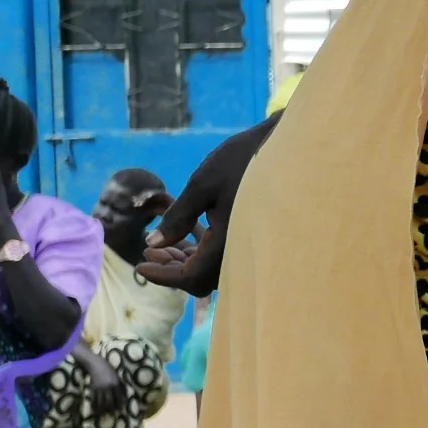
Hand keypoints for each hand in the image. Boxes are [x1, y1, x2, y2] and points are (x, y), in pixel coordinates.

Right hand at [78, 347, 125, 415]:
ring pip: (101, 403)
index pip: (119, 398)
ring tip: (104, 415)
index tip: (120, 410)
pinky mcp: (93, 389)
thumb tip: (125, 397)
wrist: (96, 365)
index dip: (119, 405)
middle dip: (111, 410)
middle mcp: (108, 388)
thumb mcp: (118, 378)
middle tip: (112, 414)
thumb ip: (121, 387)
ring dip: (102, 410)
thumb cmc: (110, 371)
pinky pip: (93, 400)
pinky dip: (94, 406)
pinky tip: (95, 411)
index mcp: (116, 384)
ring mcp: (99, 389)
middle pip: (109, 402)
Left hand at [139, 115, 277, 296]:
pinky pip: (222, 256)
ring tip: (161, 245)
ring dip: (185, 261)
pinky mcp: (250, 235)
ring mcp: (249, 245)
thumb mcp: (203, 184)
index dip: (163, 276)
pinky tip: (185, 235)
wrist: (288, 148)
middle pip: (201, 279)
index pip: (191, 277)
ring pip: (212, 269)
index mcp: (230, 243)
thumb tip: (152, 243)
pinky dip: (201, 251)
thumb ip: (178, 216)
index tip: (139, 264)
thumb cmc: (244, 161)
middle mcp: (243, 251)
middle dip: (171, 269)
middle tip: (148, 251)